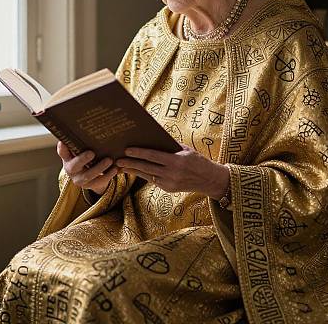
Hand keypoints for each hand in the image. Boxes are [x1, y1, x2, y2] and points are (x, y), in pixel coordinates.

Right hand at [56, 141, 118, 194]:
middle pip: (73, 166)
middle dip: (82, 159)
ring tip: (109, 160)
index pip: (62, 152)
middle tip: (92, 152)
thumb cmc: (86, 156)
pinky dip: (108, 175)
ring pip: (88, 176)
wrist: (92, 175)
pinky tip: (115, 169)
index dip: (62, 148)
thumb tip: (88, 118)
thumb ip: (82, 140)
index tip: (63, 141)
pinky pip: (99, 182)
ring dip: (99, 168)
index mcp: (67, 157)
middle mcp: (71, 169)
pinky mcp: (90, 185)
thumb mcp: (82, 149)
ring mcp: (80, 179)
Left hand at [115, 144, 229, 199]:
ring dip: (133, 171)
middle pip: (146, 167)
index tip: (127, 150)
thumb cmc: (197, 160)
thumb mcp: (186, 150)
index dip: (139, 153)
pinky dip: (143, 175)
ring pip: (147, 175)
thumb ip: (171, 145)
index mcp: (176, 161)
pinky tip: (134, 170)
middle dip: (131, 163)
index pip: (153, 156)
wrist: (209, 180)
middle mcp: (172, 174)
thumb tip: (153, 137)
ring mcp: (169, 183)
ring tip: (121, 167)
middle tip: (117, 160)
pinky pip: (153, 180)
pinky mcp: (168, 189)